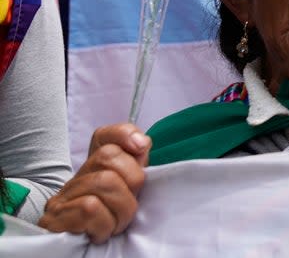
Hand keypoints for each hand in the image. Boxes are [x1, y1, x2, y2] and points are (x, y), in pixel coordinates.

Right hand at [39, 124, 150, 242]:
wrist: (79, 255)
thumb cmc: (111, 225)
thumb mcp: (129, 194)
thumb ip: (137, 166)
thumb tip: (141, 143)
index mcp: (95, 171)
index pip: (104, 137)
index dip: (124, 135)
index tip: (140, 149)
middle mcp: (75, 180)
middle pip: (108, 156)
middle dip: (131, 182)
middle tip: (128, 206)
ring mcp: (62, 199)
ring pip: (104, 182)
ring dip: (121, 210)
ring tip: (115, 224)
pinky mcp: (55, 219)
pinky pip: (90, 208)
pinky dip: (104, 224)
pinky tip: (100, 233)